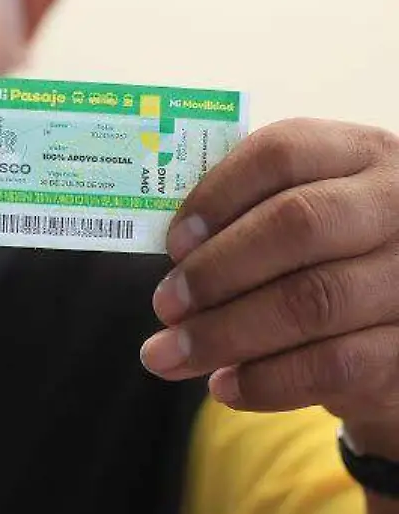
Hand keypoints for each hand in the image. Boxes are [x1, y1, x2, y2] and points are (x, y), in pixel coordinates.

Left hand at [140, 118, 398, 445]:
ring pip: (310, 301)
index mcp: (360, 154)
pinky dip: (266, 380)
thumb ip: (246, 217)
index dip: (216, 195)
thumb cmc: (328, 259)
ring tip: (169, 355)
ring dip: (224, 334)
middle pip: (296, 225)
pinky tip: (224, 386)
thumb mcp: (301, 216)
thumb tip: (172, 257)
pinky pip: (333, 365)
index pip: (282, 153)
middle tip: (163, 306)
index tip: (172, 242)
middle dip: (214, 271)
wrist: (398, 326)